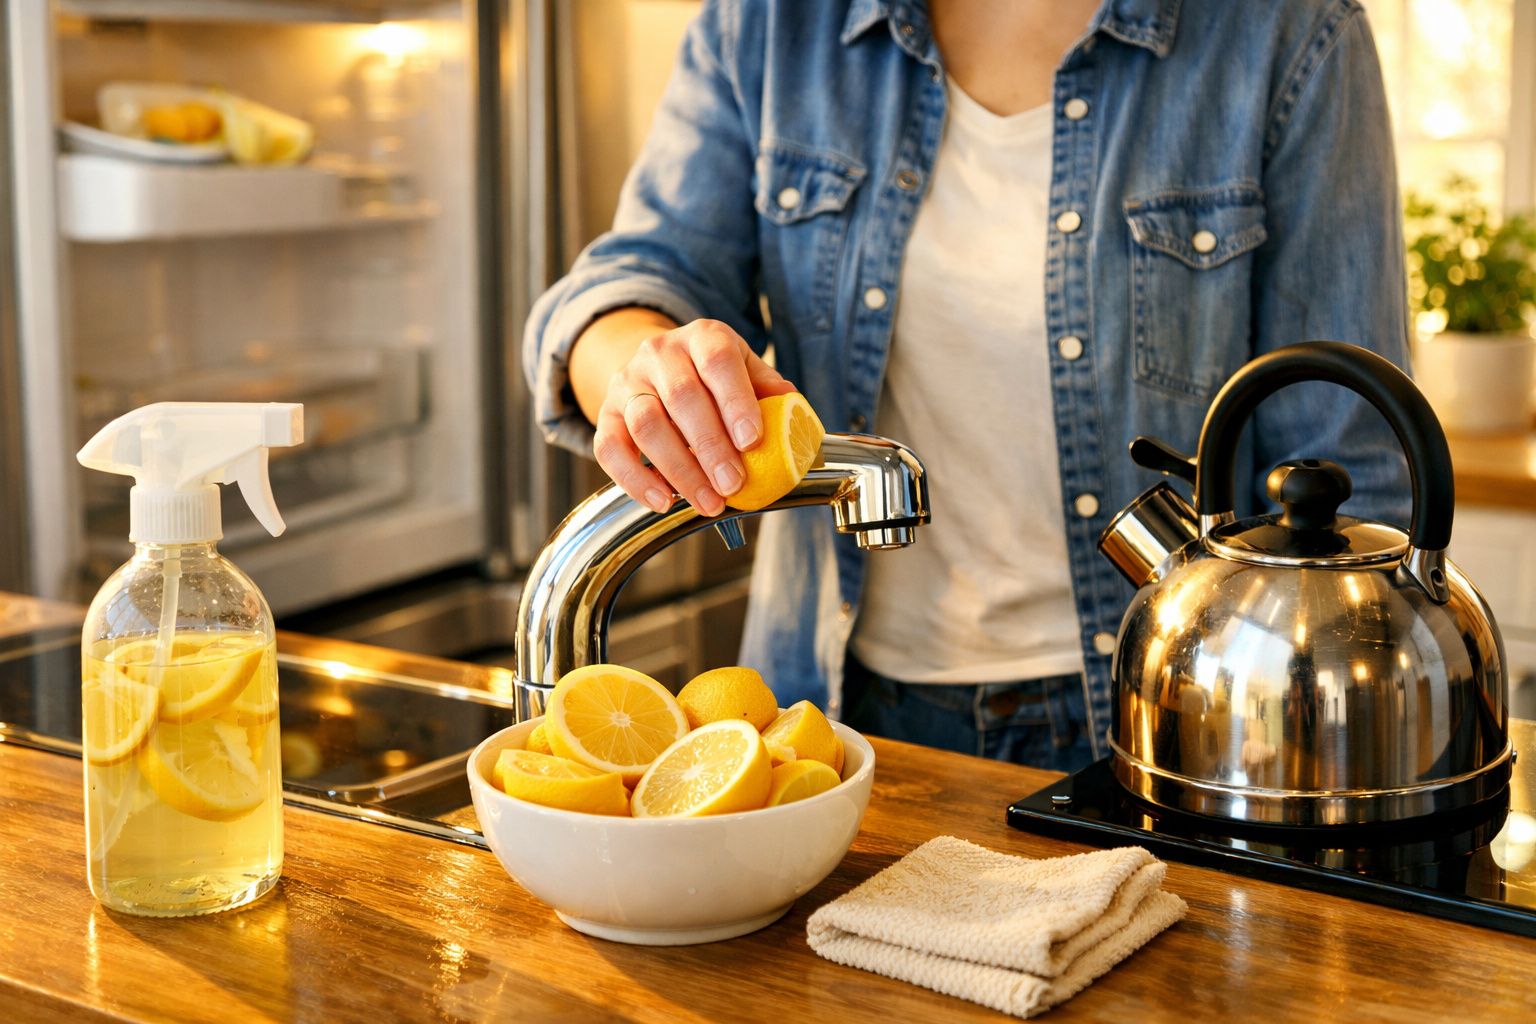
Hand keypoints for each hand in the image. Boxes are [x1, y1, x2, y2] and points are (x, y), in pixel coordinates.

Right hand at [592, 319, 795, 515]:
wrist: (656, 368)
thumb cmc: (710, 376)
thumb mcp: (743, 369)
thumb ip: (767, 389)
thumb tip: (795, 414)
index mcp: (703, 337)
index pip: (718, 362)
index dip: (736, 402)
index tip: (753, 441)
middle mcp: (660, 354)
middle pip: (681, 397)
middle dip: (710, 447)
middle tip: (733, 485)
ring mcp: (628, 383)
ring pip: (646, 424)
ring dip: (680, 470)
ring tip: (708, 502)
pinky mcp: (605, 414)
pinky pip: (609, 448)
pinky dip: (635, 480)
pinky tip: (663, 501)